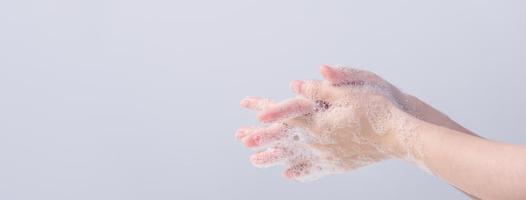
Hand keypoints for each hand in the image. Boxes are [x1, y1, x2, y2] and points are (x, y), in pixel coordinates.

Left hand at [237, 65, 423, 180]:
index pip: (284, 115)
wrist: (399, 136)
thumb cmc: (377, 109)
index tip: (246, 110)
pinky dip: (299, 173)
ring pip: (292, 159)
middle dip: (260, 139)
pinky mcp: (338, 165)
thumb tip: (294, 85)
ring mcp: (327, 156)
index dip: (265, 110)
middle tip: (241, 140)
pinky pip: (313, 171)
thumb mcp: (349, 91)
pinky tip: (289, 175)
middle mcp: (318, 142)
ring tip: (255, 161)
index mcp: (318, 121)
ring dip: (272, 158)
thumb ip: (319, 90)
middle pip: (283, 140)